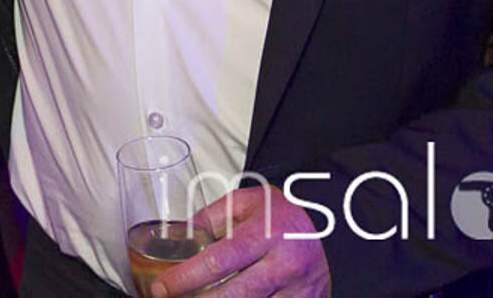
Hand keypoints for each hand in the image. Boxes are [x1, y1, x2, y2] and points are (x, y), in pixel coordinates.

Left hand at [151, 185, 329, 297]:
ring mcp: (297, 290)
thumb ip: (208, 220)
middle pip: (233, 295)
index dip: (186, 278)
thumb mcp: (244, 203)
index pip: (219, 261)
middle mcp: (284, 264)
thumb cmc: (280, 216)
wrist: (330, 227)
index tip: (162, 287)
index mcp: (266, 233)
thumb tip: (174, 238)